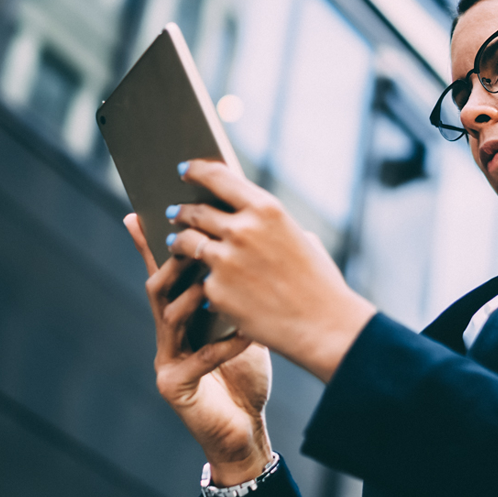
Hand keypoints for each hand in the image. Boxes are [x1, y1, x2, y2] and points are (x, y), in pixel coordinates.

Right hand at [125, 213, 272, 485]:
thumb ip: (239, 291)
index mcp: (178, 317)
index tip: (158, 204)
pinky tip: (247, 335)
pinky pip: (200, 358)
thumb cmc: (245, 375)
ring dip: (194, 295)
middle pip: (158, 286)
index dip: (157, 239)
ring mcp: (165, 361)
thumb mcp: (243, 324)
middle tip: (193, 235)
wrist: (243, 432)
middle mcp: (164, 335)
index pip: (165, 270)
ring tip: (214, 278)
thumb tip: (254, 241)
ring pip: (169, 316)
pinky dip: (225, 344)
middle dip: (174, 259)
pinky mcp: (174, 386)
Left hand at [165, 160, 376, 381]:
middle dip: (182, 211)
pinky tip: (204, 285)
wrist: (323, 326)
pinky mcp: (216, 291)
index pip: (217, 177)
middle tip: (174, 213)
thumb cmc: (319, 282)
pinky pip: (200, 280)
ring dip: (178, 242)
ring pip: (186, 242)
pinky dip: (202, 282)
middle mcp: (241, 229)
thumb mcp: (300, 238)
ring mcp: (225, 260)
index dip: (196, 171)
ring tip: (176, 243)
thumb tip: (246, 220)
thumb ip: (268, 226)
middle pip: (196, 212)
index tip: (184, 170)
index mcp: (266, 209)